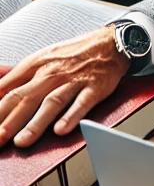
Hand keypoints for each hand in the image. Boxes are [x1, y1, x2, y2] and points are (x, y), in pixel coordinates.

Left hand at [0, 28, 129, 147]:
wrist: (111, 43)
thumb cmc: (74, 54)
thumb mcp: (40, 57)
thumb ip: (13, 74)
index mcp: (36, 65)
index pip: (7, 88)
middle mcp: (52, 73)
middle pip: (26, 98)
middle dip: (8, 120)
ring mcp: (74, 80)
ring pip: (52, 102)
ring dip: (36, 122)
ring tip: (22, 142)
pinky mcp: (95, 87)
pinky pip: (82, 102)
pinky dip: (72, 116)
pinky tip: (61, 129)